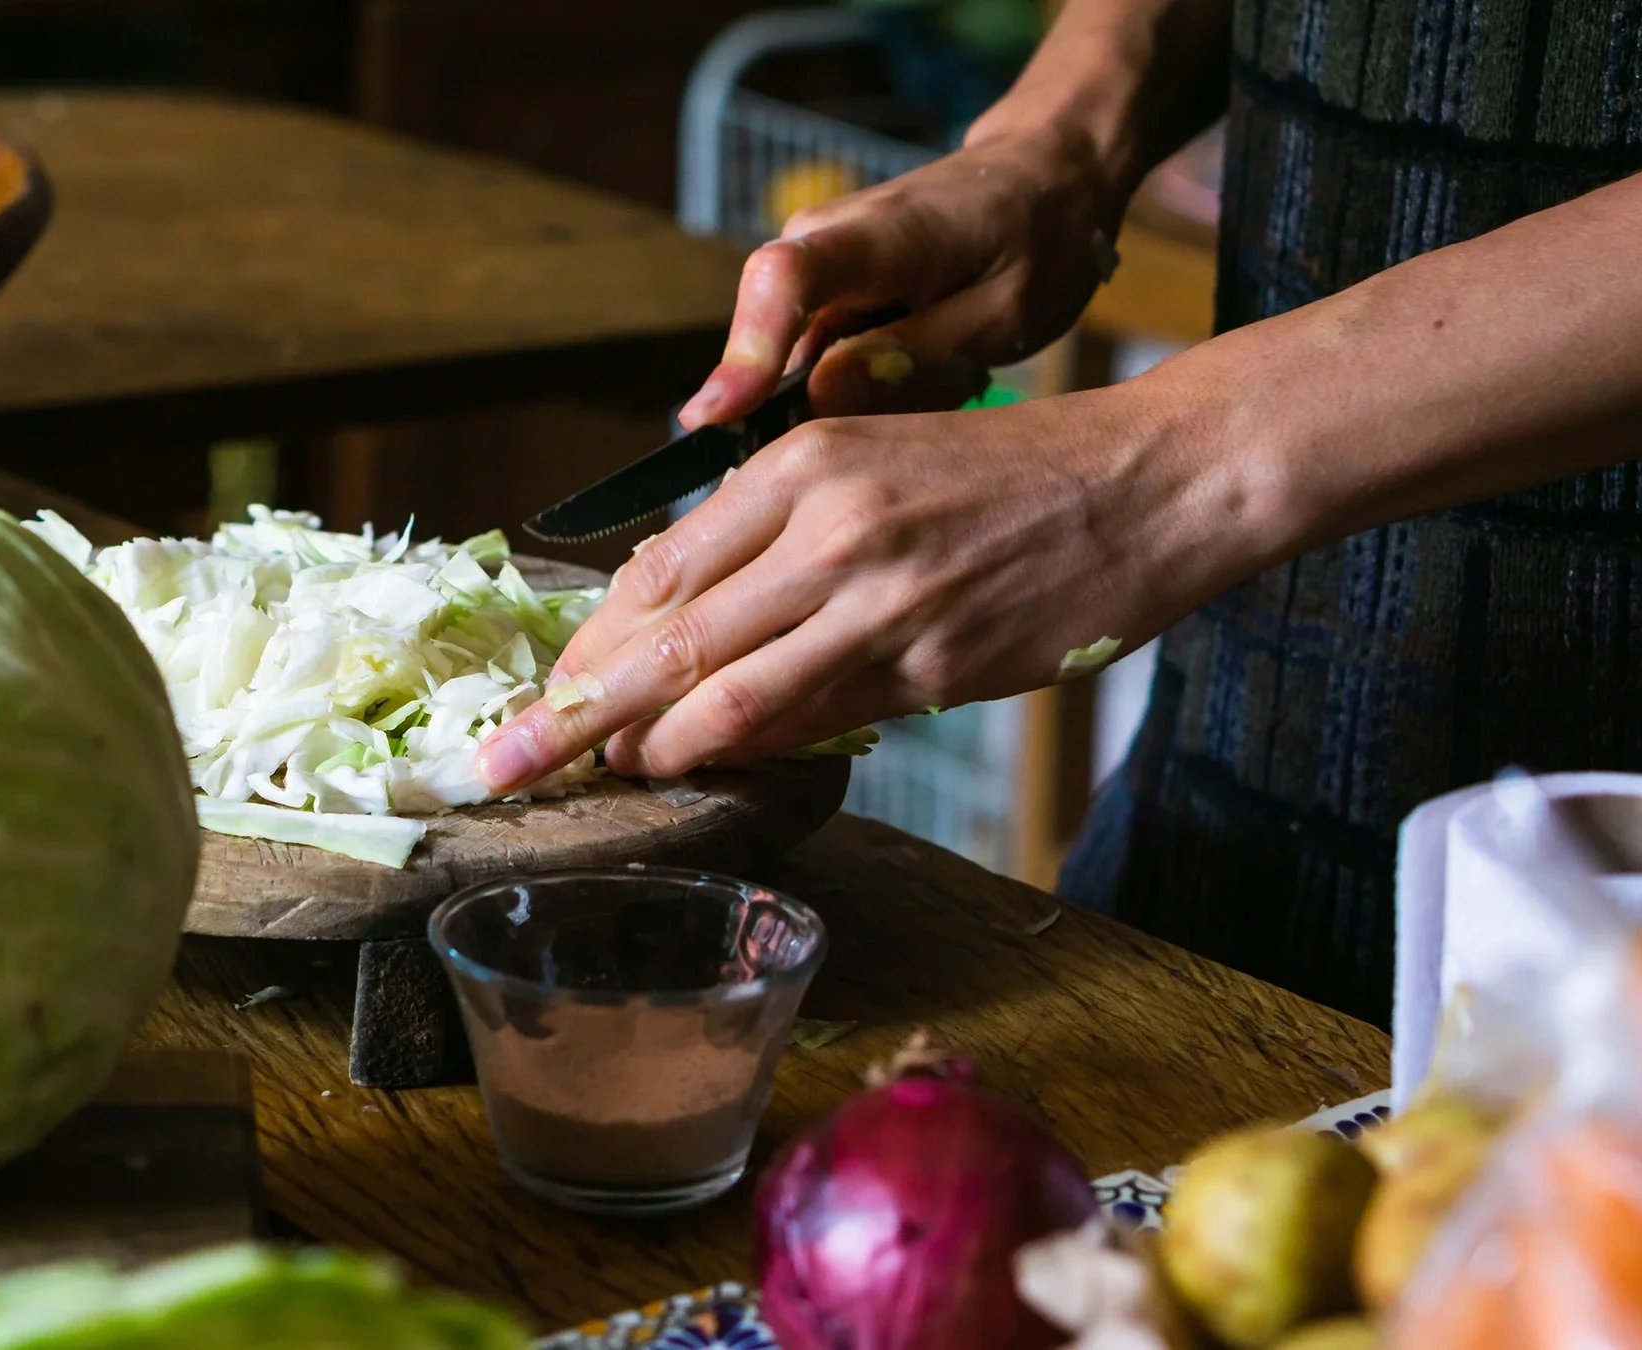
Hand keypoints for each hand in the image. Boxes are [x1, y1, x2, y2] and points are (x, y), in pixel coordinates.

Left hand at [477, 381, 1264, 790]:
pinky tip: (709, 771)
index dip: (587, 645)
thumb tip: (687, 629)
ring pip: (727, 696)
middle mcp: (825, 527)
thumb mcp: (870, 465)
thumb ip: (776, 540)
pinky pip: (817, 723)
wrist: (1141, 481)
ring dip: (649, 750)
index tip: (540, 690)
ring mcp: (879, 600)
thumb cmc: (1002, 477)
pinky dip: (751, 753)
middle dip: (569, 714)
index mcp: (798, 467)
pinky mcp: (934, 666)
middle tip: (499, 767)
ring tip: (598, 783)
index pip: (657, 571)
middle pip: (664, 640)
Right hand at [681, 117, 1127, 428]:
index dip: (746, 350)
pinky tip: (926, 369)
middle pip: (770, 336)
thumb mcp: (1003, 315)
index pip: (784, 279)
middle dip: (808, 407)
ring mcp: (814, 265)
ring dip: (848, 395)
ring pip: (792, 359)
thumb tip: (817, 398)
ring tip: (945, 373)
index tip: (715, 416)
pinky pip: (812, 358)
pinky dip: (857, 385)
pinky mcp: (819, 292)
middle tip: (909, 413)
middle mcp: (822, 239)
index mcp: (879, 234)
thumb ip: (914, 359)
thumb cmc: (1036, 241)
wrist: (1044, 176)